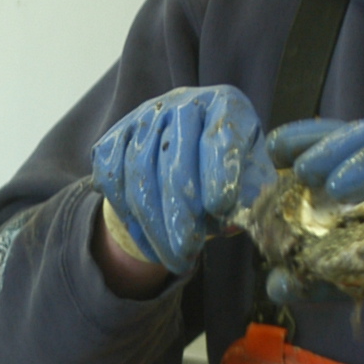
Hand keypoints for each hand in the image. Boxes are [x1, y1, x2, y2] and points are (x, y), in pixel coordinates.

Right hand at [91, 86, 267, 279]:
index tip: (220, 207)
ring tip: (174, 259)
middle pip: (173, 162)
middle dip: (180, 215)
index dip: (218, 172)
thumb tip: (235, 221)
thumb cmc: (229, 164)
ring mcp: (144, 118)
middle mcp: (182, 104)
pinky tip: (150, 245)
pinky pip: (112, 179)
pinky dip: (129, 218)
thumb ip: (251, 193)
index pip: (219, 136)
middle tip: (188, 252)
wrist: (188, 147)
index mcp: (225, 105)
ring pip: (139, 176)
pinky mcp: (116, 136)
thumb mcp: (251, 172)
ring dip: (155, 226)